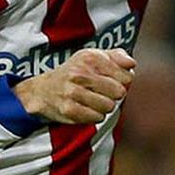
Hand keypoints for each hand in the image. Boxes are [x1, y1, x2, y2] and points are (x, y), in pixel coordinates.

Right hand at [13, 48, 135, 123]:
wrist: (42, 90)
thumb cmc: (74, 73)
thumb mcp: (92, 57)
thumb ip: (116, 57)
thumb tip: (131, 64)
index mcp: (90, 58)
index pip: (126, 76)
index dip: (123, 81)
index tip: (112, 80)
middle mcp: (81, 73)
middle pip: (119, 92)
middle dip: (114, 95)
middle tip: (102, 92)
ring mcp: (73, 92)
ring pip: (109, 106)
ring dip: (104, 106)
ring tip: (93, 100)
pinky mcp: (69, 110)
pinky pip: (97, 118)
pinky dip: (95, 116)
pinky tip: (86, 108)